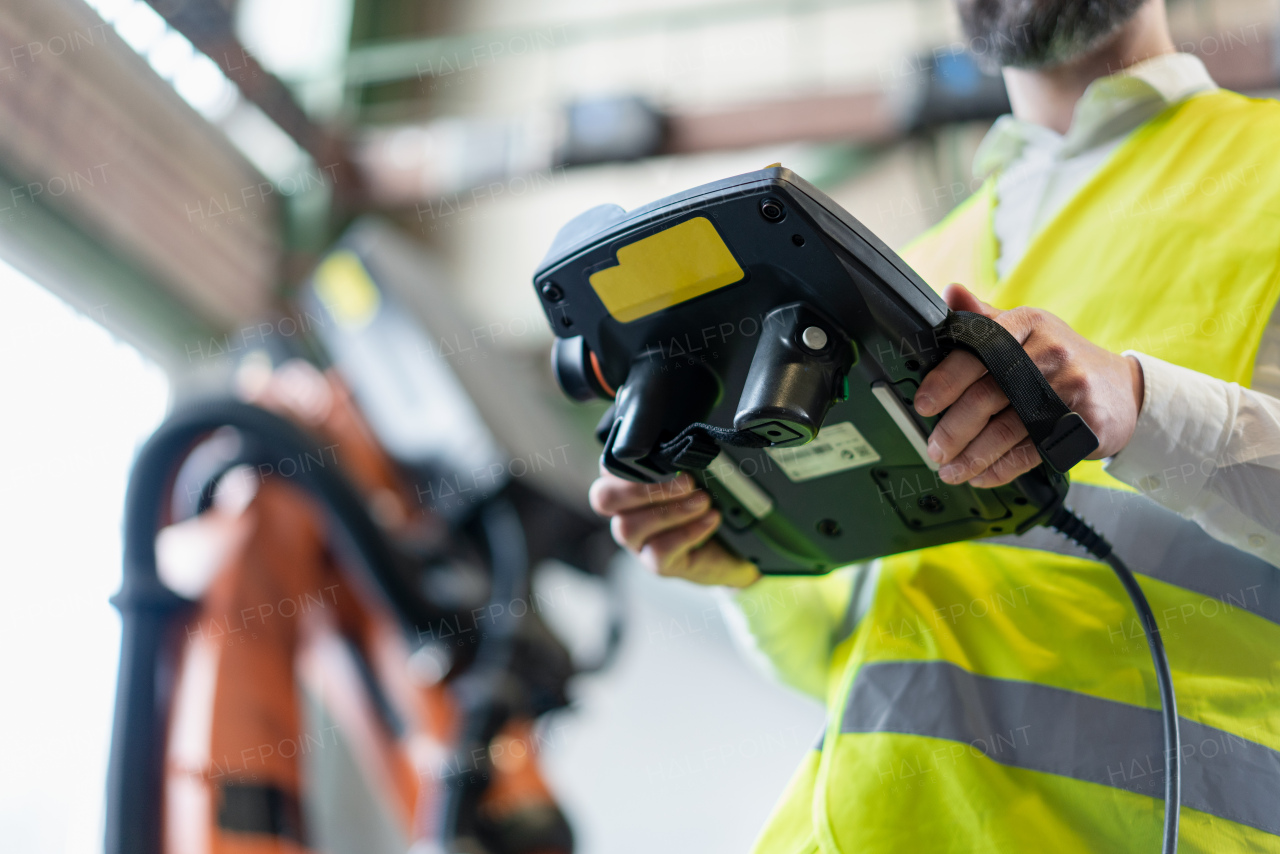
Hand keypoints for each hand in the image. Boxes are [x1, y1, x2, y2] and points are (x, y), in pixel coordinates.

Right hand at [588, 467, 760, 587]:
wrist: (732, 547)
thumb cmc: (707, 505)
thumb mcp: (698, 478)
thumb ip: (684, 462)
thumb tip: (691, 445)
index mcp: (628, 486)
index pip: (607, 470)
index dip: (626, 462)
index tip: (661, 454)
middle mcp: (625, 514)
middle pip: (604, 499)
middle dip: (642, 487)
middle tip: (686, 481)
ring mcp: (637, 542)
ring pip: (629, 527)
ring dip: (671, 510)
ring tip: (703, 501)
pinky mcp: (656, 564)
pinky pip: (660, 549)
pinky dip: (689, 531)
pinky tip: (711, 519)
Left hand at [914, 284, 1144, 487]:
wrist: (1125, 390)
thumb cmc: (1062, 361)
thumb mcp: (1027, 331)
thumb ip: (986, 319)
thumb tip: (950, 292)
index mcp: (1027, 324)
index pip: (977, 351)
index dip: (945, 381)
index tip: (922, 404)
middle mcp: (1049, 352)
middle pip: (988, 394)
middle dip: (953, 428)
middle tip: (933, 448)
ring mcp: (1070, 387)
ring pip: (1007, 429)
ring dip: (972, 456)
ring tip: (950, 469)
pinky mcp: (1085, 422)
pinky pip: (1032, 451)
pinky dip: (1001, 468)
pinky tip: (981, 476)